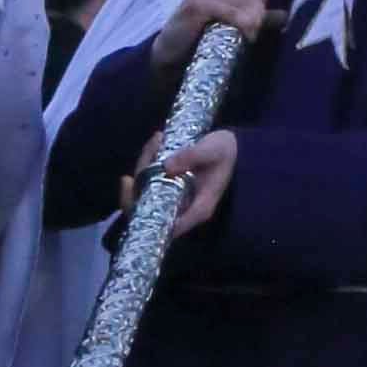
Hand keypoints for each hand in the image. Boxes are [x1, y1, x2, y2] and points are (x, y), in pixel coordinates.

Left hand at [140, 123, 236, 238]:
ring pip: (148, 194)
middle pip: (149, 211)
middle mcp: (184, 209)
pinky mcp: (173, 189)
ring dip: (143, 169)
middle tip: (128, 174)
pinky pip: (153, 183)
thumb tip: (166, 165)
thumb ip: (192, 156)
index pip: (164, 224)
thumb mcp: (213, 150)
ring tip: (155, 142)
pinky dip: (149, 165)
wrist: (237, 148)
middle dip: (134, 192)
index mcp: (196, 209)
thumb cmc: (227, 152)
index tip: (132, 189)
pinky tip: (156, 143)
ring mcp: (177, 200)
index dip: (142, 213)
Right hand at [147, 0, 267, 81]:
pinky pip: (229, 10)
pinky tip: (246, 36)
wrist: (172, 53)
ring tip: (251, 35)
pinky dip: (242, 23)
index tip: (264, 12)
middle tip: (257, 30)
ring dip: (252, 19)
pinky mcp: (195, 5)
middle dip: (258, 10)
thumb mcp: (233, 21)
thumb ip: (257, 15)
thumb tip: (285, 15)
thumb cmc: (202, 34)